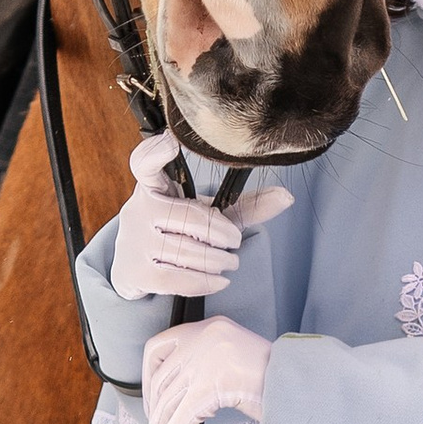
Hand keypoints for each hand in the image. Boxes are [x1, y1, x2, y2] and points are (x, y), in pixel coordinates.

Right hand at [109, 133, 293, 301]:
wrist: (139, 267)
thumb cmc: (178, 232)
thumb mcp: (207, 213)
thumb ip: (246, 205)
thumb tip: (287, 196)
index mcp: (154, 186)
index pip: (145, 163)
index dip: (156, 152)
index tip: (171, 141)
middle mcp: (139, 209)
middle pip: (189, 217)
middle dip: (221, 233)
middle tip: (234, 241)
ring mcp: (135, 242)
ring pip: (186, 251)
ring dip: (217, 261)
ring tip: (228, 262)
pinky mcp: (136, 273)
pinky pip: (176, 279)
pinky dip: (204, 281)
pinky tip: (219, 280)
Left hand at [137, 319, 274, 423]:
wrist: (303, 383)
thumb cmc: (277, 378)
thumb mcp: (235, 360)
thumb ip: (208, 368)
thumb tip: (179, 402)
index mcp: (209, 328)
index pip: (160, 345)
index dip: (148, 376)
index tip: (151, 399)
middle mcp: (203, 339)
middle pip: (163, 381)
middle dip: (154, 415)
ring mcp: (205, 362)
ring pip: (169, 404)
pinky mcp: (209, 386)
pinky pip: (181, 419)